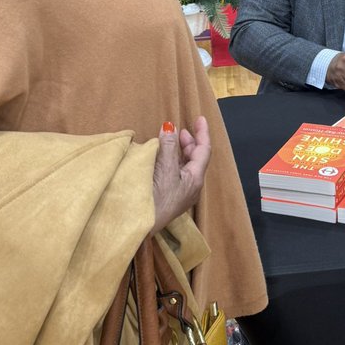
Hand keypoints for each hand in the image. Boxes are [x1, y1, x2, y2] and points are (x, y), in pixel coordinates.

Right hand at [151, 118, 210, 234]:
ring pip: (186, 167)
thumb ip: (167, 147)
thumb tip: (170, 127)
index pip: (204, 150)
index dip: (202, 133)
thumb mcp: (162, 169)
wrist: (140, 226)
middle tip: (181, 130)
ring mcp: (181, 193)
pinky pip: (176, 174)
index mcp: (195, 178)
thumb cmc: (154, 197)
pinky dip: (172, 161)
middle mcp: (192, 186)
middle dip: (190, 142)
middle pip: (196, 159)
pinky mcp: (170, 198)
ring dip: (180, 151)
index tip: (200, 118)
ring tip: (171, 141)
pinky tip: (162, 159)